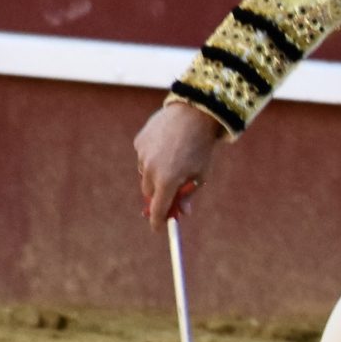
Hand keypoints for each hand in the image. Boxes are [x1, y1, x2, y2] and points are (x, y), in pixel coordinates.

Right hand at [135, 101, 223, 229]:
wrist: (194, 113)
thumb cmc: (201, 147)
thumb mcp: (200, 175)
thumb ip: (188, 195)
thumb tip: (182, 212)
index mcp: (167, 181)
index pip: (157, 209)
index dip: (158, 221)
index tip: (158, 228)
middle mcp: (151, 170)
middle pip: (149, 193)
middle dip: (158, 196)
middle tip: (169, 195)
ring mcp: (142, 155)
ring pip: (145, 174)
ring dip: (155, 174)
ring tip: (174, 161)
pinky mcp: (139, 142)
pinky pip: (143, 157)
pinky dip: (152, 157)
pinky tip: (166, 147)